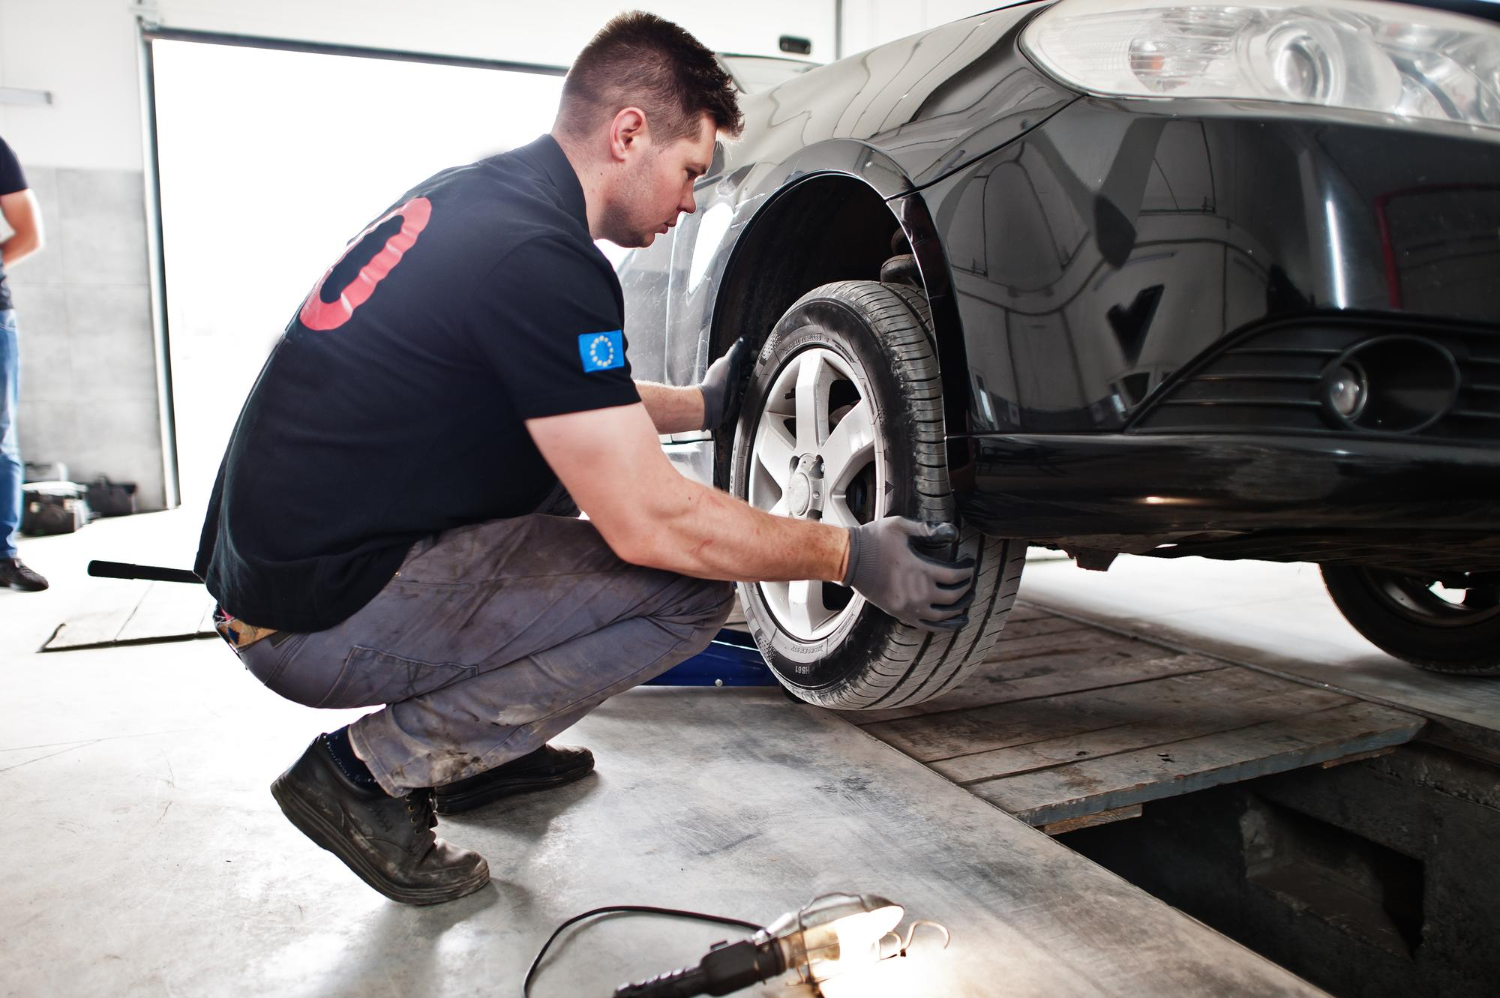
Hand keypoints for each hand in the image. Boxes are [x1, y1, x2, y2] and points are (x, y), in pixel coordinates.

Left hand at [697, 336, 752, 430]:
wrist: (712, 405)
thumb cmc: (717, 384)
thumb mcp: (728, 362)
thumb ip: (737, 350)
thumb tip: (745, 338)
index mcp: (727, 365)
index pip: (742, 357)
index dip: (751, 356)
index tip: (759, 356)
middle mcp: (729, 376)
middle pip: (746, 370)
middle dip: (754, 369)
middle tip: (761, 369)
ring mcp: (732, 388)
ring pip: (747, 382)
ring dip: (753, 381)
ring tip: (759, 380)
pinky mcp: (735, 399)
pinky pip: (746, 394)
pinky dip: (750, 393)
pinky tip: (754, 392)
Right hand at [842, 518, 975, 631]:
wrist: (848, 560)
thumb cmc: (873, 540)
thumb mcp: (900, 526)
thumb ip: (928, 529)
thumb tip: (954, 532)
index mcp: (920, 571)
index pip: (956, 576)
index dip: (968, 570)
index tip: (970, 563)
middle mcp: (917, 593)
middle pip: (953, 597)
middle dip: (967, 589)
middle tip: (971, 581)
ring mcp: (908, 607)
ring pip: (944, 616)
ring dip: (959, 609)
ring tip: (967, 601)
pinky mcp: (899, 614)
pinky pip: (927, 626)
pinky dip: (943, 626)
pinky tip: (952, 622)